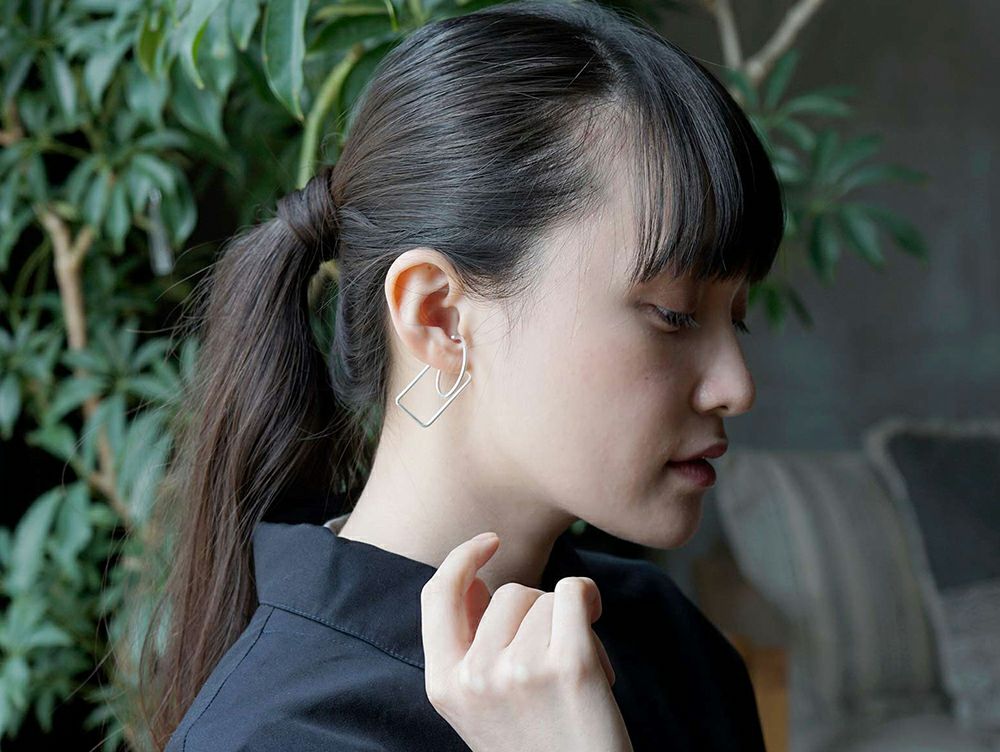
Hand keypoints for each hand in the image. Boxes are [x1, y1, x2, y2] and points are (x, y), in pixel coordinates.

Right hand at [420, 531, 633, 751]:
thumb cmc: (540, 749)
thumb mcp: (482, 708)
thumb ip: (472, 647)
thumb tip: (480, 582)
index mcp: (444, 685)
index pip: (437, 595)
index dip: (462, 559)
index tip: (489, 541)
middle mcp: (475, 675)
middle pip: (508, 592)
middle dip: (538, 613)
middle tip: (555, 661)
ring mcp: (520, 669)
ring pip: (545, 596)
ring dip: (569, 624)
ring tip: (577, 679)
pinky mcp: (570, 664)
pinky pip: (576, 592)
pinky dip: (590, 604)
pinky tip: (596, 647)